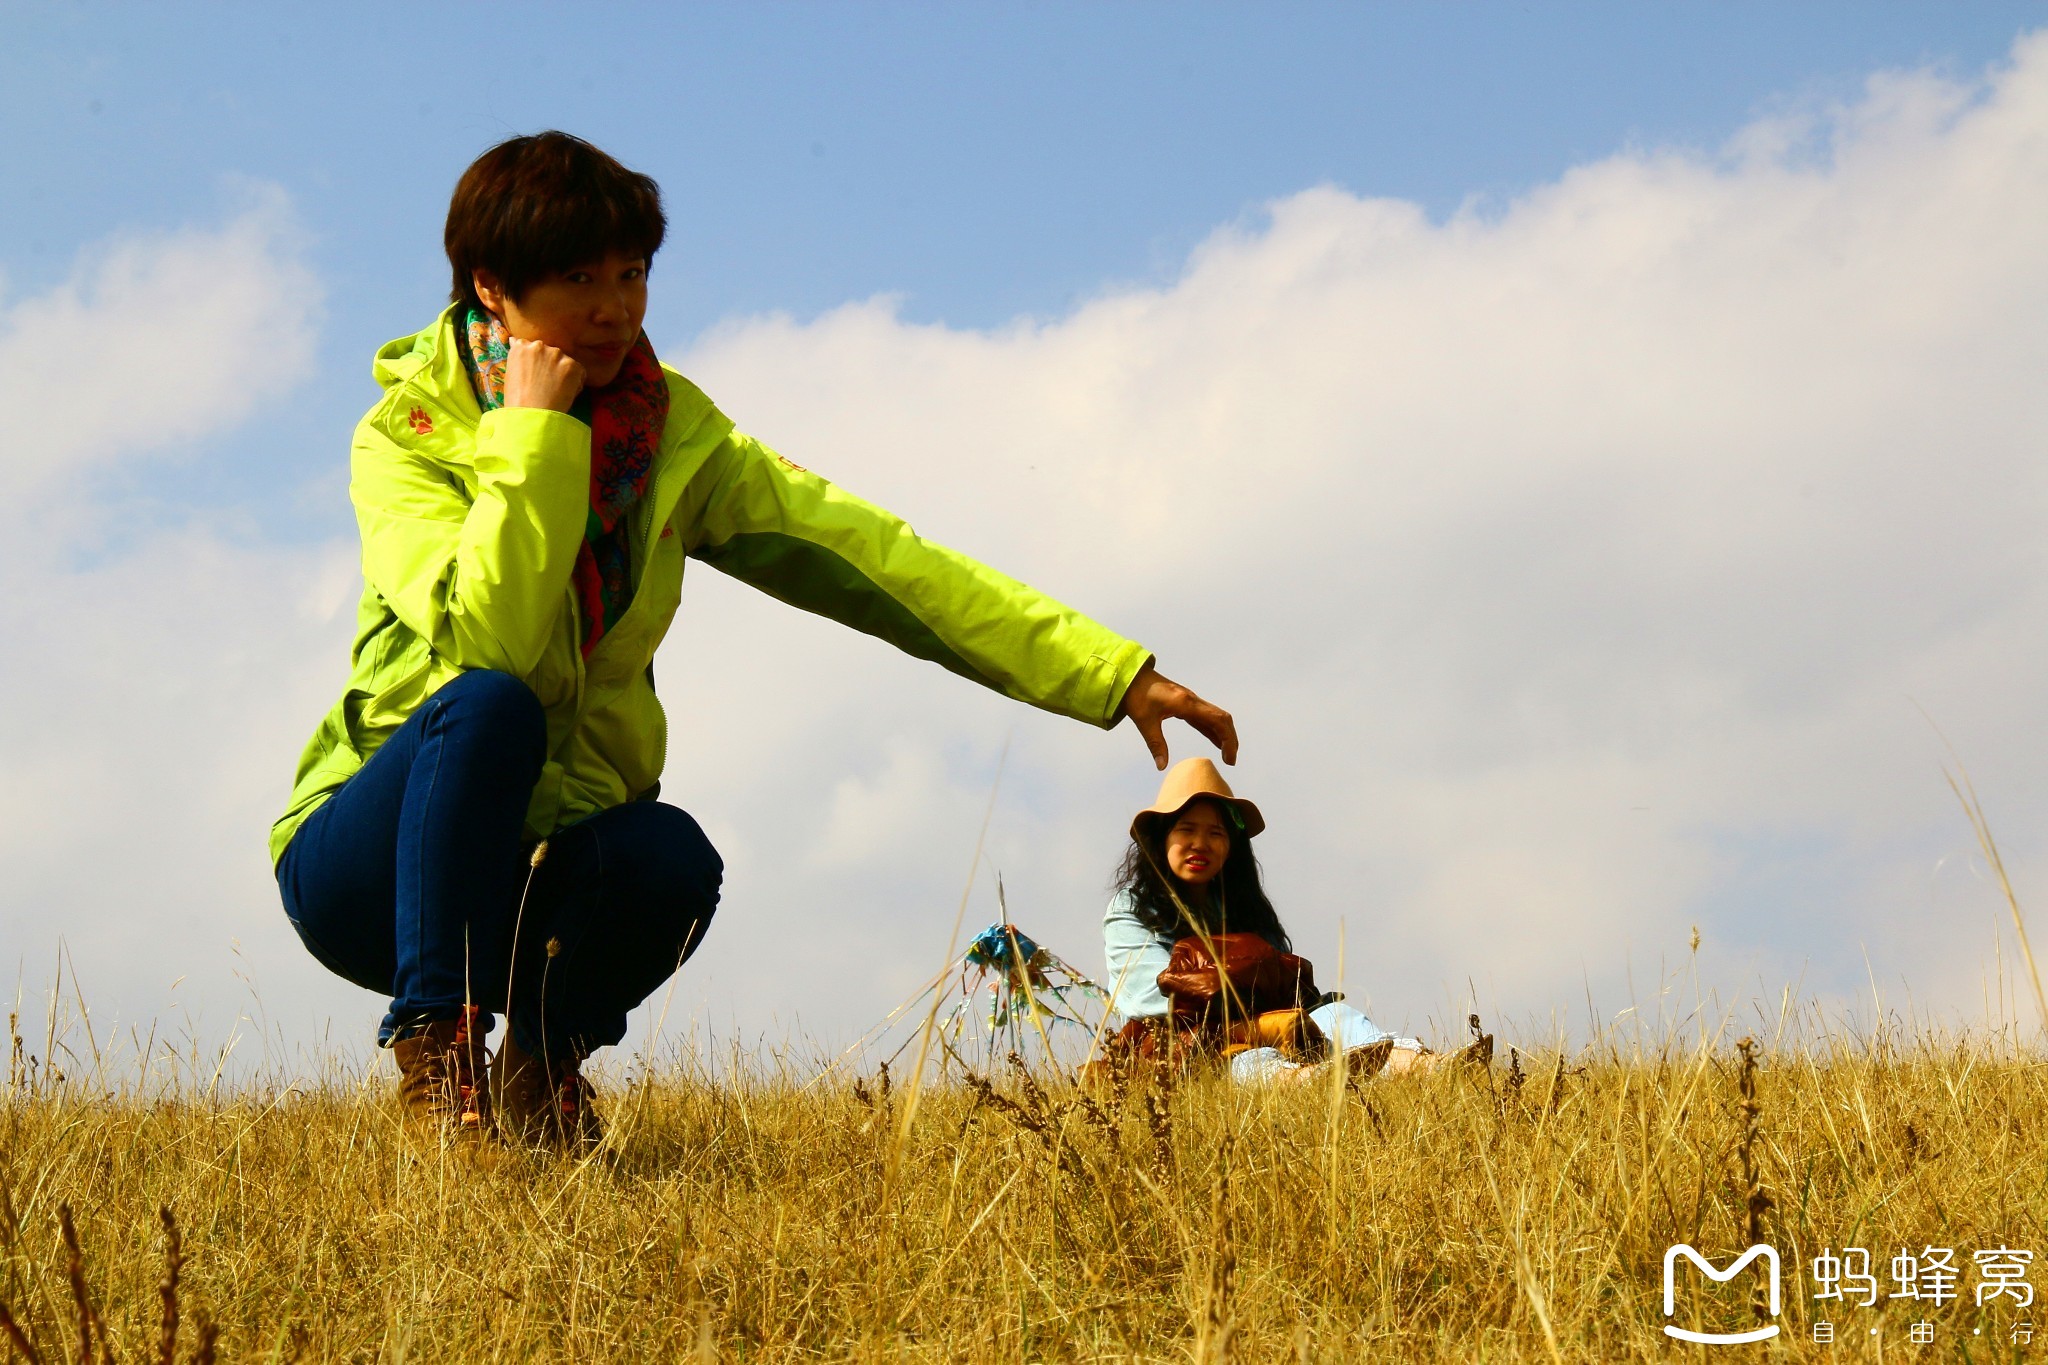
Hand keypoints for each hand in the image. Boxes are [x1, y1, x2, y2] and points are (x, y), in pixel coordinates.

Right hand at [503, 337, 585, 411]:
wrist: (531, 414)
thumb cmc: (517, 399)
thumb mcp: (511, 373)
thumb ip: (518, 356)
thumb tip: (514, 340)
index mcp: (521, 346)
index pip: (531, 347)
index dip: (536, 362)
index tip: (535, 374)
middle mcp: (539, 345)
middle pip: (550, 353)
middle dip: (551, 366)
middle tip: (546, 385)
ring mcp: (556, 354)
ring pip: (565, 362)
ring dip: (563, 373)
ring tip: (555, 391)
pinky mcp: (572, 365)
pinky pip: (579, 371)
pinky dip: (575, 382)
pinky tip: (565, 393)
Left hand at [1116, 663, 1238, 769]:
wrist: (1131, 676)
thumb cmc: (1136, 696)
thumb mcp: (1144, 722)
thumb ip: (1156, 744)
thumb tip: (1161, 767)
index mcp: (1186, 704)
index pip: (1218, 720)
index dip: (1228, 740)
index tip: (1229, 759)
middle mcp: (1193, 700)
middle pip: (1223, 718)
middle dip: (1231, 739)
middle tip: (1230, 761)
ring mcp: (1191, 701)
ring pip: (1217, 716)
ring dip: (1224, 734)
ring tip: (1227, 755)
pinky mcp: (1186, 703)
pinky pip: (1206, 717)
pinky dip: (1213, 730)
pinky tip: (1215, 741)